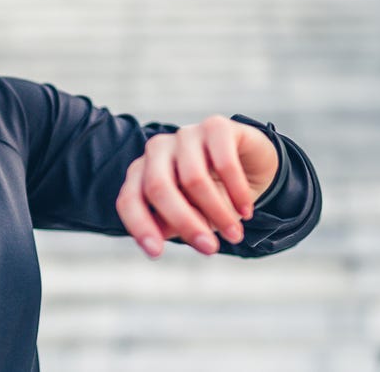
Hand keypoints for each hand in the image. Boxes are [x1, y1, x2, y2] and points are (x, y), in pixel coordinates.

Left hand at [115, 115, 278, 258]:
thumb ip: (171, 225)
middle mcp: (158, 150)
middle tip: (210, 249)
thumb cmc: (211, 195)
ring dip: (218, 212)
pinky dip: (237, 192)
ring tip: (235, 234)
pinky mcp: (216, 126)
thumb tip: (158, 238)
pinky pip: (224, 162)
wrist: (250, 165)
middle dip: (185, 222)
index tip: (157, 253)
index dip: (139, 226)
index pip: (129, 199)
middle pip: (159, 188)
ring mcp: (185, 135)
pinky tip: (246, 211)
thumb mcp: (190, 215)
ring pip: (194, 178)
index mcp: (142, 173)